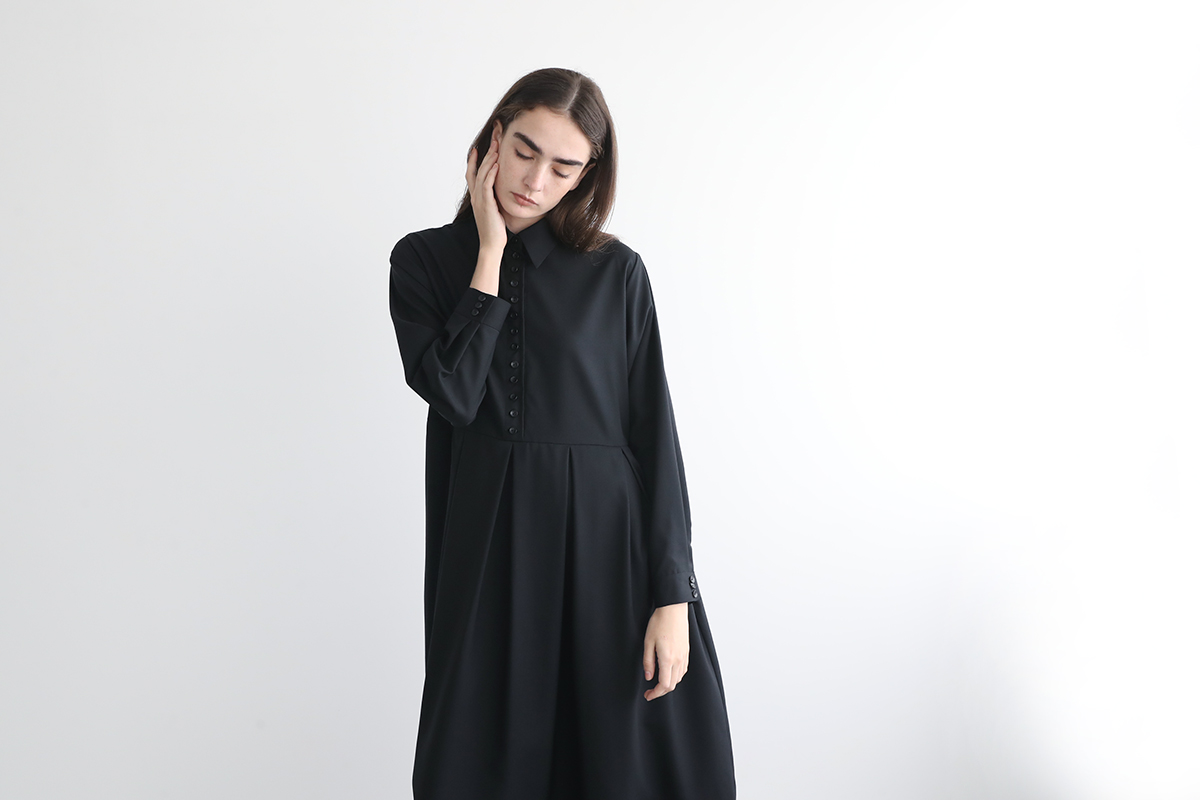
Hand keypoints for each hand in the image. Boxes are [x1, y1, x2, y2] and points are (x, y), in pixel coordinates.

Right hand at [465, 122, 506, 254]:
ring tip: (496, 146)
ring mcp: (479, 200)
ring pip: (482, 174)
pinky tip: (496, 164)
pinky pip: (487, 185)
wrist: (492, 244)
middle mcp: (476, 196)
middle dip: (486, 152)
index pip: (472, 173)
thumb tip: (500, 190)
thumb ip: (495, 198)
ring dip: (489, 159)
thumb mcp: (494, 209)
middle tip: (493, 138)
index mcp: (477, 196)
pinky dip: (491, 173)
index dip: (474, 159)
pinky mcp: (486, 205)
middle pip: (477, 168)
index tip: (479, 146)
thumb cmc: (495, 229)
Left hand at [643, 603, 689, 700]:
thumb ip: (648, 662)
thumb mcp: (648, 642)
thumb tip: (648, 677)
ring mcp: (684, 656)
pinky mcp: (686, 651)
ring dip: (668, 684)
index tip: (648, 695)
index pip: (664, 685)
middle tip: (650, 692)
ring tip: (657, 682)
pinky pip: (683, 670)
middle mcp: (678, 659)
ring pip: (678, 678)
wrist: (673, 609)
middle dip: (661, 692)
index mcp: (667, 659)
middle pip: (672, 685)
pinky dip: (675, 676)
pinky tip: (668, 672)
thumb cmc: (660, 622)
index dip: (655, 693)